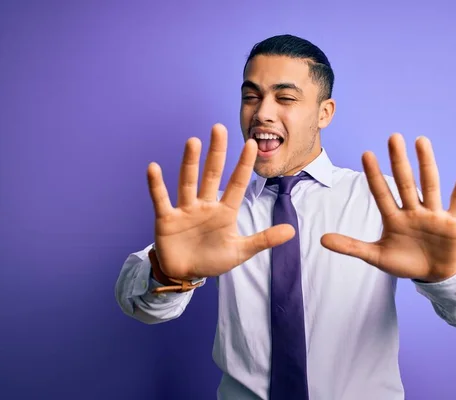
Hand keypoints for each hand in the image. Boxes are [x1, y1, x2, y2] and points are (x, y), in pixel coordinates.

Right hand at [146, 123, 294, 279]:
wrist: (185, 274)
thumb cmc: (213, 259)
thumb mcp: (240, 251)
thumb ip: (264, 239)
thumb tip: (292, 231)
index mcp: (225, 211)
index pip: (237, 184)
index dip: (244, 165)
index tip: (252, 144)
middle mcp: (205, 205)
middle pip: (212, 174)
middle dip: (216, 153)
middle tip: (219, 128)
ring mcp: (186, 210)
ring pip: (188, 182)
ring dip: (190, 163)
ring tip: (193, 141)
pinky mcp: (167, 219)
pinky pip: (161, 200)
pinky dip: (157, 185)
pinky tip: (154, 168)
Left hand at [321, 134, 455, 281]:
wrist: (433, 276)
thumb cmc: (404, 262)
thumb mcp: (376, 257)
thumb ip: (351, 247)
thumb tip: (321, 239)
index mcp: (394, 218)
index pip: (381, 193)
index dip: (374, 176)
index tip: (366, 154)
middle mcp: (413, 211)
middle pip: (405, 183)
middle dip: (399, 162)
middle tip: (393, 137)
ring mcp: (434, 214)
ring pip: (430, 185)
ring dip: (427, 164)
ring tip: (421, 141)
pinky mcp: (454, 222)